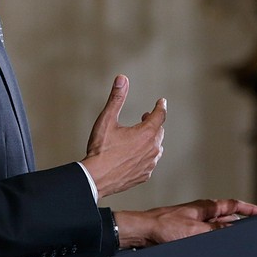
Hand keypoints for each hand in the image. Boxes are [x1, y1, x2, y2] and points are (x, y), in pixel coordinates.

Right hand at [80, 75, 165, 198]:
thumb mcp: (107, 120)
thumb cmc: (101, 150)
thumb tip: (122, 79)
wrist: (96, 178)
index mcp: (146, 133)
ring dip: (150, 140)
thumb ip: (116, 98)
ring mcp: (149, 163)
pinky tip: (136, 156)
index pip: (159, 115)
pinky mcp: (144, 175)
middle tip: (144, 118)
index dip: (160, 107)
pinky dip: (145, 156)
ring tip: (140, 138)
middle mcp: (152, 148)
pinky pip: (150, 162)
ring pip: (156, 148)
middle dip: (153, 123)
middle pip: (158, 132)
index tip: (161, 102)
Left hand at [115, 198, 256, 248]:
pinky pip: (205, 240)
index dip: (249, 209)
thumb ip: (216, 231)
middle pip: (227, 219)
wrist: (140, 233)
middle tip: (254, 233)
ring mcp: (192, 224)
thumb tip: (233, 231)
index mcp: (204, 207)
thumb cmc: (162, 227)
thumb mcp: (195, 230)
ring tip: (238, 246)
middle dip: (240, 226)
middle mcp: (200, 214)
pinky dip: (213, 244)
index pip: (233, 206)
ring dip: (226, 237)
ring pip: (217, 231)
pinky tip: (216, 252)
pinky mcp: (184, 235)